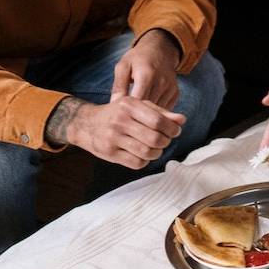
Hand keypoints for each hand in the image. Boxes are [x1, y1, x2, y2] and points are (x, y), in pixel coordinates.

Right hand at [49, 96, 185, 168]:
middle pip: (155, 139)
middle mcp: (120, 121)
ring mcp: (113, 138)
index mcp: (129, 105)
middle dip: (165, 142)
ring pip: (147, 152)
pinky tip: (143, 154)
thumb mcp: (137, 107)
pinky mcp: (109, 153)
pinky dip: (145, 161)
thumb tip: (182, 120)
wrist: (87, 123)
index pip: (158, 120)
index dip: (172, 129)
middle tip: (164, 141)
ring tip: (155, 148)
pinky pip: (136, 163)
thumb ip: (160, 112)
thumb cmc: (118, 113)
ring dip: (156, 153)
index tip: (175, 132)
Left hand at [112, 29, 181, 108]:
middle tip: (125, 118)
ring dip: (146, 116)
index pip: (138, 102)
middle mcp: (161, 82)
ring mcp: (170, 89)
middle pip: (149, 109)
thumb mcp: (123, 66)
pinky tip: (146, 111)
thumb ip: (118, 85)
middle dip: (136, 116)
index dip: (128, 111)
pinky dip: (155, 113)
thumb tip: (114, 104)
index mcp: (146, 75)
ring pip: (158, 112)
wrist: (160, 49)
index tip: (119, 115)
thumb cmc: (137, 58)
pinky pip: (165, 109)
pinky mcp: (175, 93)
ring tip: (135, 115)